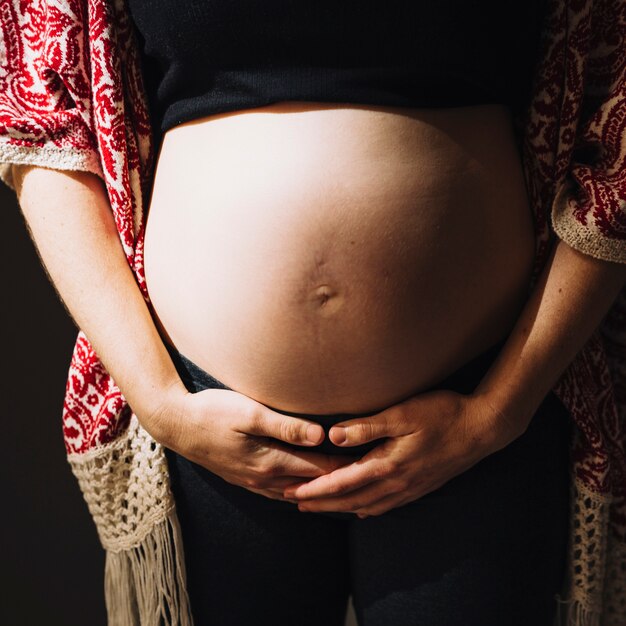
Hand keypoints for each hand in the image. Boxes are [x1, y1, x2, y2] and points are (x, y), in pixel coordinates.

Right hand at [147, 384, 355, 502]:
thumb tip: (322, 437)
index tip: (371, 464)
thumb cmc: (213, 412)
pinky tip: (306, 492)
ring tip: (345, 493)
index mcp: (269, 461)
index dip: (346, 467)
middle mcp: (264, 478)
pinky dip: (300, 493)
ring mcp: (253, 482)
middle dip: (339, 484)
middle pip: (311, 484)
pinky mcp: (244, 478)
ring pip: (297, 493)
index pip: (318, 468)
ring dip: (321, 492)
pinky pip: (280, 493)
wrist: (177, 425)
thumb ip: (286, 426)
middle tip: (368, 481)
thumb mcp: (250, 413)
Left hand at [283, 389, 525, 516]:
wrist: (483, 428)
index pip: (342, 483)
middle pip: (350, 500)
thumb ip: (367, 426)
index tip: (292, 492)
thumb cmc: (443, 414)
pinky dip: (367, 509)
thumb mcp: (403, 414)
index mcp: (387, 465)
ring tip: (320, 507)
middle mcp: (396, 483)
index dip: (315, 489)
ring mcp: (410, 488)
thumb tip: (332, 435)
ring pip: (367, 505)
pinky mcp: (421, 486)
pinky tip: (362, 509)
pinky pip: (386, 505)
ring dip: (340, 508)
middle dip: (321, 503)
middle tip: (294, 503)